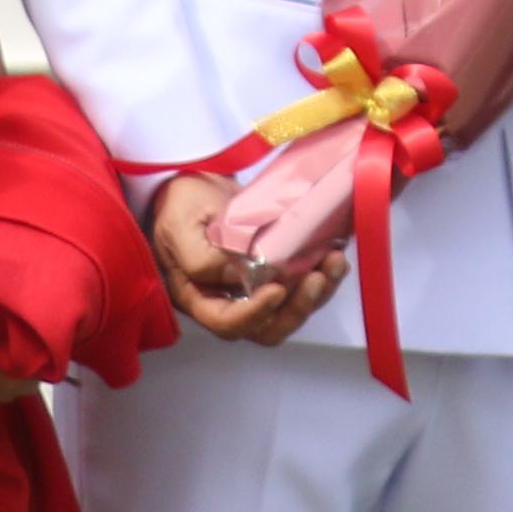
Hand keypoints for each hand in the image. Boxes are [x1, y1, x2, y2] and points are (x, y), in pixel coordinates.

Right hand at [146, 170, 346, 345]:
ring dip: (318, 293)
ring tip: (333, 261)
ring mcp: (254, 288)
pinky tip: (333, 255)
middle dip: (298, 308)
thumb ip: (202, 257)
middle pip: (267, 327)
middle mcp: (228, 300)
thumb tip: (239, 276)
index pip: (229, 322)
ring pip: (291, 310)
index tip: (277, 289)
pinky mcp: (275, 273)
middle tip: (317, 277)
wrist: (193, 184)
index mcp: (199, 296)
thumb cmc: (179, 205)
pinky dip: (324, 276)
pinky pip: (302, 287)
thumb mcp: (180, 225)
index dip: (256, 314)